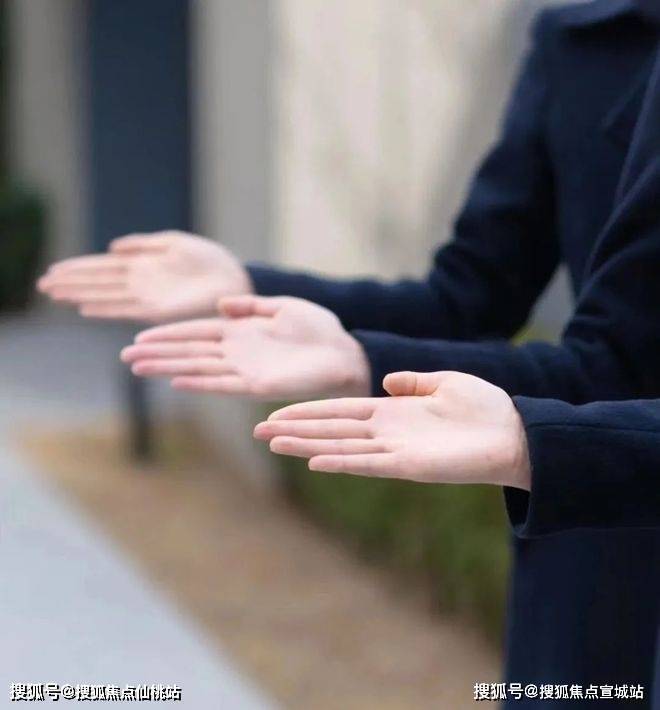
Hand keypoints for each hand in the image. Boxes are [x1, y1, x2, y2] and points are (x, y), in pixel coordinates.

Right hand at [37, 231, 251, 321]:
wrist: (235, 279)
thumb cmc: (210, 260)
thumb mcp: (174, 243)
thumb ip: (143, 244)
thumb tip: (112, 247)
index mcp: (144, 264)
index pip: (104, 266)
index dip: (80, 268)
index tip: (54, 269)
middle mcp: (141, 282)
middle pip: (99, 281)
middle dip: (71, 282)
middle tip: (42, 283)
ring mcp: (147, 296)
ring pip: (105, 294)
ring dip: (79, 293)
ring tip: (53, 293)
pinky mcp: (159, 309)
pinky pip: (126, 308)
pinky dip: (105, 308)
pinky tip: (85, 308)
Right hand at [121, 295, 370, 399]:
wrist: (344, 352)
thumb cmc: (319, 329)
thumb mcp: (282, 307)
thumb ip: (251, 306)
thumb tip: (221, 304)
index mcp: (241, 330)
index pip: (197, 331)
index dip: (170, 333)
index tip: (141, 334)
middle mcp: (237, 351)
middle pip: (189, 351)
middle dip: (158, 352)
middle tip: (126, 355)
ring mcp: (245, 368)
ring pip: (198, 368)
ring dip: (168, 367)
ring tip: (138, 366)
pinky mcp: (258, 384)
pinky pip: (223, 383)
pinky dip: (200, 382)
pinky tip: (176, 379)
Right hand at [254, 370, 530, 489]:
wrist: (516, 433)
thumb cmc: (484, 408)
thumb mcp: (444, 383)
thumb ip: (414, 382)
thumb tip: (387, 382)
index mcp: (391, 412)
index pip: (341, 411)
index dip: (310, 411)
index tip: (279, 411)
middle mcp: (386, 432)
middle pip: (331, 430)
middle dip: (296, 429)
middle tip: (259, 431)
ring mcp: (394, 450)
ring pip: (340, 447)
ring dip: (307, 445)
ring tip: (274, 443)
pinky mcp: (408, 465)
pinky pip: (367, 464)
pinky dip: (341, 462)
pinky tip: (315, 460)